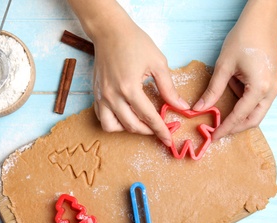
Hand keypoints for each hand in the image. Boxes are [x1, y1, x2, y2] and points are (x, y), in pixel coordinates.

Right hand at [89, 8, 188, 145]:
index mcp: (129, 88)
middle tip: (158, 129)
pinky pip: (101, 116)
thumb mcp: (157, 63)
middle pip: (131, 125)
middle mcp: (112, 95)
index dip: (160, 130)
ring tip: (139, 122)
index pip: (148, 117)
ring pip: (111, 126)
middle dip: (147, 131)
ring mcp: (101, 95)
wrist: (109, 30)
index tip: (168, 139)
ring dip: (127, 128)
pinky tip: (125, 114)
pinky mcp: (95, 93)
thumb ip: (169, 88)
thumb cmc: (134, 42)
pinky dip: (113, 121)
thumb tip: (181, 106)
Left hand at [193, 0, 276, 139]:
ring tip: (222, 110)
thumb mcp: (224, 66)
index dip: (225, 128)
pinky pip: (261, 99)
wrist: (262, 21)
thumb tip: (199, 108)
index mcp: (260, 87)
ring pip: (258, 111)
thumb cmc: (243, 39)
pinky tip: (234, 92)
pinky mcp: (276, 81)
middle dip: (235, 127)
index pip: (240, 116)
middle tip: (218, 131)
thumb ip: (212, 90)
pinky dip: (247, 102)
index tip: (213, 136)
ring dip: (240, 113)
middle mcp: (273, 90)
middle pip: (254, 120)